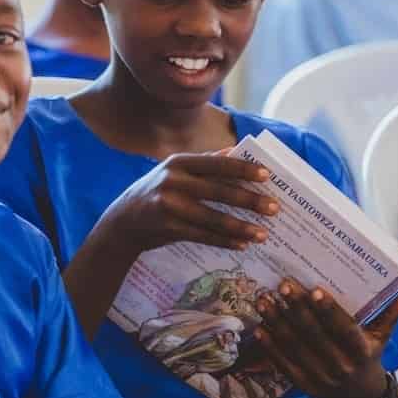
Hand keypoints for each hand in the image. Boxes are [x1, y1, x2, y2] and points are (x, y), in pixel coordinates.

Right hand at [103, 153, 278, 255]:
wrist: (124, 221)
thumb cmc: (157, 192)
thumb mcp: (175, 172)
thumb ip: (204, 163)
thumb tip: (236, 152)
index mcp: (179, 162)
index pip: (218, 164)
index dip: (243, 169)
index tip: (267, 176)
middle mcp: (173, 180)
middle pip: (219, 191)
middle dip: (250, 200)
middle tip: (274, 208)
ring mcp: (169, 205)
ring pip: (213, 217)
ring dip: (241, 227)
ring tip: (263, 233)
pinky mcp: (168, 227)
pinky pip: (203, 236)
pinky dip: (224, 241)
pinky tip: (242, 245)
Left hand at [254, 279, 397, 397]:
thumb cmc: (369, 360)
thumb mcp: (382, 339)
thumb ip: (392, 314)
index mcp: (361, 353)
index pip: (343, 329)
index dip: (328, 310)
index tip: (314, 290)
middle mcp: (339, 366)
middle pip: (314, 335)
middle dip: (296, 309)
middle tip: (282, 286)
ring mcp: (319, 377)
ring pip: (294, 347)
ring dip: (277, 323)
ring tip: (264, 301)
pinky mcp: (303, 385)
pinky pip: (283, 364)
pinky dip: (270, 346)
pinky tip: (259, 327)